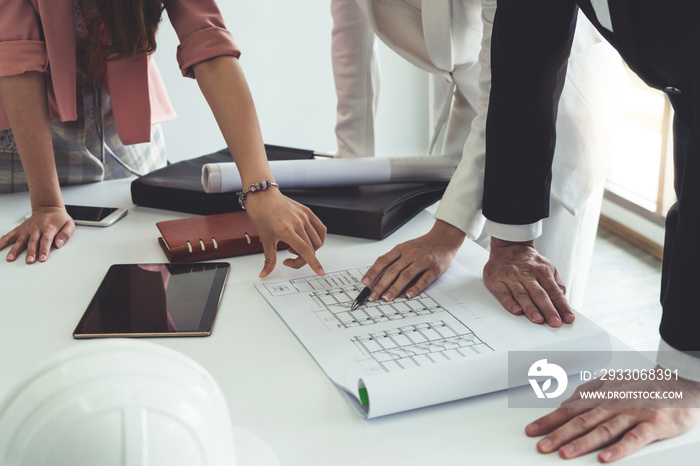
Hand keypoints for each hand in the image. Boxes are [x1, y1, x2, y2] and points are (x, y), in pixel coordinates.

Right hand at [0, 205, 74, 263]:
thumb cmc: (59, 218)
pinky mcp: (20, 230)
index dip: (44, 250)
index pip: (46, 241)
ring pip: (20, 240)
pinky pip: (10, 235)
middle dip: (30, 252)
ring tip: (10, 258)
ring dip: (15, 250)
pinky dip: (3, 241)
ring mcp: (27, 230)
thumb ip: (65, 235)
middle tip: (29, 261)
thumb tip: (59, 244)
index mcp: (49, 228)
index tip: (42, 258)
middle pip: (33, 242)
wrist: (48, 208)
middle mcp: (36, 229)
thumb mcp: (69, 224)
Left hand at [245, 189, 325, 277]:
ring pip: (317, 240)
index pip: (305, 250)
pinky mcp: (307, 212)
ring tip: (295, 246)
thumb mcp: (264, 240)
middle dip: (303, 259)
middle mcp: (297, 222)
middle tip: (290, 257)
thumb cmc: (261, 214)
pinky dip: (318, 238)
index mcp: (286, 230)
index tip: (320, 272)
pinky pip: (320, 228)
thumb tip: (264, 274)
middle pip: (310, 248)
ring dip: (310, 249)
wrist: (262, 196)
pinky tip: (308, 240)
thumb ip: (268, 260)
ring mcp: (304, 216)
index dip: (313, 262)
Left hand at [360, 220, 465, 301]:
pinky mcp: (434, 269)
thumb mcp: (406, 248)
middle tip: (372, 296)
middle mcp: (410, 254)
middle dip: (380, 285)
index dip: (372, 272)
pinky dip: (415, 288)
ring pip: (406, 276)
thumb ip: (394, 260)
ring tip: (386, 298)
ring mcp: (423, 261)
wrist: (444, 238)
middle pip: (392, 271)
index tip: (364, 283)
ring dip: (395, 288)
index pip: (383, 261)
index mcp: (401, 249)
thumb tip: (378, 276)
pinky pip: (423, 280)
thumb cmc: (423, 245)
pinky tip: (408, 295)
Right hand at [483, 237, 572, 326]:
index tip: (568, 319)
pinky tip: (516, 310)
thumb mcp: (548, 267)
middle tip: (554, 322)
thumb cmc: (529, 262)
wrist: (508, 247)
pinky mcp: (497, 281)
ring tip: (538, 319)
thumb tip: (563, 300)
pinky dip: (510, 303)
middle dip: (548, 309)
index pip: (554, 292)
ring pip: (522, 295)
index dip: (562, 306)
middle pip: (539, 294)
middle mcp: (527, 275)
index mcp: (542, 272)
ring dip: (530, 308)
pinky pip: (504, 293)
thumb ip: (556, 284)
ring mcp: (511, 278)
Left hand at [526, 375, 699, 461]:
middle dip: (558, 434)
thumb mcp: (612, 383)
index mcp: (601, 394)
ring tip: (564, 453)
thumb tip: (567, 403)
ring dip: (582, 443)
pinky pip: (634, 438)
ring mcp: (632, 413)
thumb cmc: (644, 387)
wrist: (680, 381)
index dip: (549, 421)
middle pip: (581, 420)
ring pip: (603, 429)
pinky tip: (605, 458)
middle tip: (541, 446)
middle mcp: (613, 403)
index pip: (569, 409)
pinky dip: (619, 449)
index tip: (532, 431)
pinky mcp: (653, 424)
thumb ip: (589, 393)